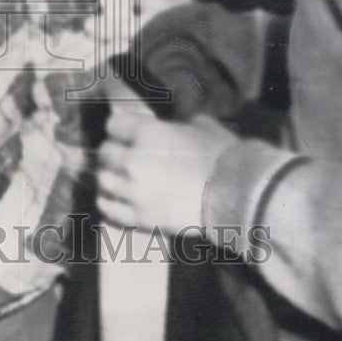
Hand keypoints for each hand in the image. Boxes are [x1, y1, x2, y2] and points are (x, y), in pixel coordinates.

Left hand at [97, 99, 239, 233]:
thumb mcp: (201, 125)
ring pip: (103, 181)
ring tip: (121, 180)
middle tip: (124, 157)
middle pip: (104, 153)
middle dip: (113, 153)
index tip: (126, 133)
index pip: (113, 125)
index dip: (120, 128)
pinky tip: (118, 200)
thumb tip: (178, 124)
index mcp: (146, 133)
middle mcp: (133, 160)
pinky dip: (110, 203)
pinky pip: (109, 209)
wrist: (237, 194)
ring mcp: (134, 191)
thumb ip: (180, 123)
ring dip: (111, 178)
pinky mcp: (140, 217)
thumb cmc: (222, 155)